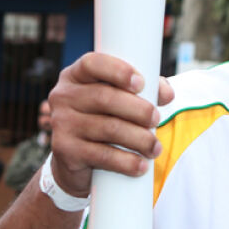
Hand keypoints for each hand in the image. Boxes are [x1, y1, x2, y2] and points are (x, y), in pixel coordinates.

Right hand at [46, 53, 174, 196]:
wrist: (76, 160)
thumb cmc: (106, 117)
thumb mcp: (122, 97)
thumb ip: (147, 88)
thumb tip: (167, 93)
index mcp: (76, 75)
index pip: (92, 63)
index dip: (118, 71)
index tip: (141, 83)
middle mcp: (64, 96)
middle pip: (105, 97)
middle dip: (138, 109)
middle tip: (157, 119)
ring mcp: (62, 123)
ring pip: (107, 128)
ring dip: (138, 138)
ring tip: (155, 147)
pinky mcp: (65, 150)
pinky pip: (101, 155)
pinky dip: (126, 162)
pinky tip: (141, 165)